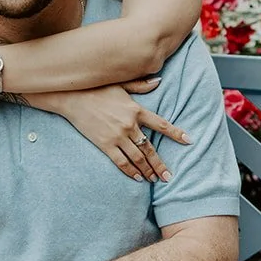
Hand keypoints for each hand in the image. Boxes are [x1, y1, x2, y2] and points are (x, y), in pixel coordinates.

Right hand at [42, 82, 189, 181]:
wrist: (72, 96)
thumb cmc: (97, 88)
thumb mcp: (121, 84)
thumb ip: (141, 85)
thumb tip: (159, 81)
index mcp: (135, 110)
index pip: (160, 124)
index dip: (175, 133)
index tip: (188, 141)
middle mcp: (129, 125)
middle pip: (150, 148)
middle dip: (160, 164)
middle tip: (168, 176)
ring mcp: (116, 136)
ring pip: (137, 158)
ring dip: (147, 170)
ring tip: (154, 180)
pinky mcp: (104, 144)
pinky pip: (120, 161)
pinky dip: (130, 171)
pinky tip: (137, 178)